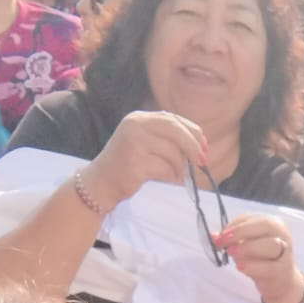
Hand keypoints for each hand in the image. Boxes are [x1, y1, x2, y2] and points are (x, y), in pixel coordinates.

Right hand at [85, 111, 205, 211]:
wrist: (100, 183)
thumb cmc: (127, 165)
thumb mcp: (145, 143)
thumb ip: (167, 139)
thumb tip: (201, 144)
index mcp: (138, 118)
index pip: (172, 119)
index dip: (192, 131)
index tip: (203, 146)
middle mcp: (134, 126)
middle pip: (175, 130)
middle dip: (192, 146)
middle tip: (202, 161)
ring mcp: (133, 143)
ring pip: (172, 152)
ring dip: (180, 167)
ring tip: (175, 175)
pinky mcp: (135, 162)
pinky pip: (165, 168)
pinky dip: (171, 175)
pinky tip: (167, 179)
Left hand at [215, 214, 303, 302]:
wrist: (281, 282)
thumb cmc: (261, 259)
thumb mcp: (245, 247)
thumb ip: (231, 240)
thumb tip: (212, 236)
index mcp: (272, 224)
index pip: (252, 218)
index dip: (234, 225)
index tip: (220, 235)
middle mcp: (282, 235)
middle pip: (265, 226)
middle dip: (241, 232)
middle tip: (223, 241)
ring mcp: (285, 253)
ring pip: (270, 245)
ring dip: (247, 247)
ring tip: (231, 253)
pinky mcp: (283, 271)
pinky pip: (268, 267)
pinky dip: (253, 266)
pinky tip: (240, 267)